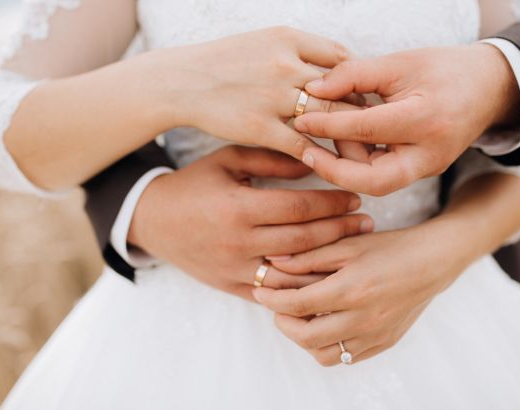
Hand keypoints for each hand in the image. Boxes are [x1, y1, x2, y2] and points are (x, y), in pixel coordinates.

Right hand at [128, 145, 373, 300]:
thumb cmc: (194, 184)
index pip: (298, 208)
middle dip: (340, 231)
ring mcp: (234, 269)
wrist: (153, 220)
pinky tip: (323, 276)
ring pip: (292, 274)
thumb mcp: (227, 160)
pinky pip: (273, 293)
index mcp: (238, 207)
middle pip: (303, 241)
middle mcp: (238, 242)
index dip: (332, 203)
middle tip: (366, 222)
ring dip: (327, 264)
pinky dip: (300, 287)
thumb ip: (270, 157)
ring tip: (354, 250)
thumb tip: (313, 159)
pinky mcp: (230, 286)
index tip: (355, 198)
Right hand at [156, 26, 362, 158]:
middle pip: (343, 88)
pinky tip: (329, 163)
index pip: (342, 58)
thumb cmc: (225, 62)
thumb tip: (337, 68)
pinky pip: (302, 144)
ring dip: (348, 135)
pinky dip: (320, 155)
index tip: (366, 99)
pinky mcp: (259, 126)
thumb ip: (301, 51)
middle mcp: (284, 64)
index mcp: (288, 38)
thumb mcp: (264, 41)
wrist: (182, 81)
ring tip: (360, 150)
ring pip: (328, 117)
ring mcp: (272, 96)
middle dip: (363, 111)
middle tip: (377, 129)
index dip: (359, 81)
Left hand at [253, 218, 472, 365]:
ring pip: (324, 354)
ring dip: (303, 339)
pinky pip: (346, 358)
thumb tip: (273, 262)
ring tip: (300, 318)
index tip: (260, 292)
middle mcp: (363, 319)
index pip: (296, 305)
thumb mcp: (348, 244)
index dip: (271, 300)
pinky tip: (325, 325)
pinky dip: (328, 346)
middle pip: (305, 336)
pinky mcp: (384, 343)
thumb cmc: (389, 248)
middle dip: (282, 322)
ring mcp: (374, 335)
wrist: (432, 262)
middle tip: (277, 307)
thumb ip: (309, 255)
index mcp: (351, 290)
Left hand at [293, 44, 519, 194]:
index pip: (366, 129)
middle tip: (306, 152)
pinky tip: (348, 142)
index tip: (300, 119)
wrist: (488, 88)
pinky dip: (361, 163)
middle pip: (372, 180)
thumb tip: (314, 89)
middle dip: (334, 170)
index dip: (328, 125)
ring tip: (333, 134)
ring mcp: (428, 168)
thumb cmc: (444, 70)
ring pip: (376, 182)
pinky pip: (384, 176)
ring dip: (347, 163)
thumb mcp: (400, 63)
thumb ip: (354, 75)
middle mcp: (430, 154)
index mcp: (427, 119)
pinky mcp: (423, 172)